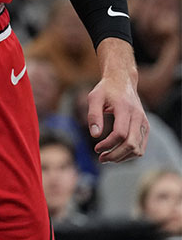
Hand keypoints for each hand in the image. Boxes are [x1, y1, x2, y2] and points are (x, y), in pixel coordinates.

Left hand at [89, 39, 148, 162]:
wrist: (122, 82)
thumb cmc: (105, 90)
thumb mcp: (94, 97)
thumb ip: (93, 115)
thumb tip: (95, 135)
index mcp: (125, 109)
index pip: (120, 134)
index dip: (108, 144)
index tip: (96, 148)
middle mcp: (138, 117)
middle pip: (131, 144)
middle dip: (115, 155)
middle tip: (101, 158)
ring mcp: (144, 123)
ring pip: (138, 149)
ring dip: (122, 157)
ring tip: (106, 157)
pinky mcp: (145, 128)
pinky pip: (141, 147)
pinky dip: (129, 154)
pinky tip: (116, 153)